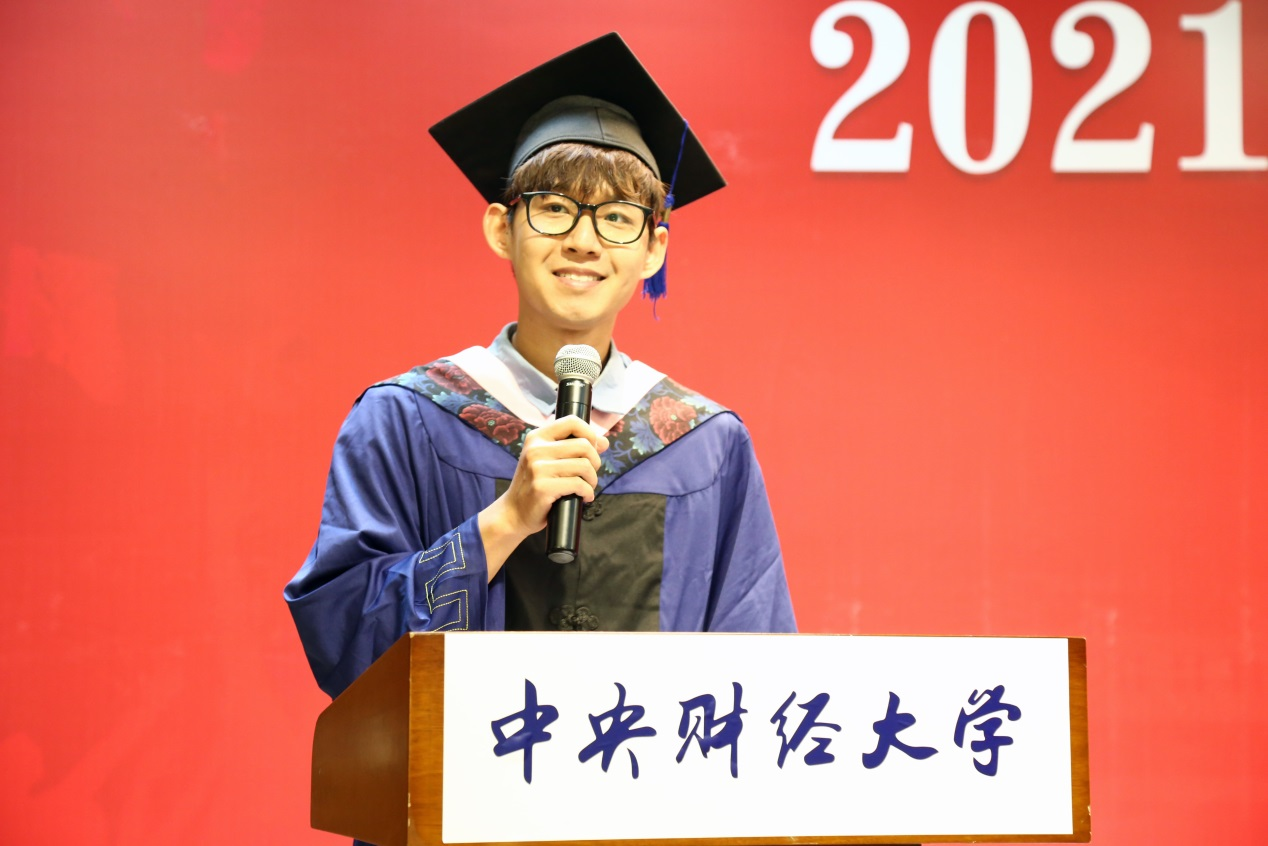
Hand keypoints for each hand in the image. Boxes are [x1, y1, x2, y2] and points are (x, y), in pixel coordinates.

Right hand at [479, 415, 608, 578]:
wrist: (514, 512)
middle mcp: (536, 449)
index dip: (590, 433)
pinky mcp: (543, 487)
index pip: (572, 422)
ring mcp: (538, 468)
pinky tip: (584, 497)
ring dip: (592, 479)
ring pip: (584, 465)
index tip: (594, 448)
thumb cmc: (536, 484)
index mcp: (537, 438)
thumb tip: (603, 442)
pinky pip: (579, 484)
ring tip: (587, 487)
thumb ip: (574, 448)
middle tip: (589, 474)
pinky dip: (587, 492)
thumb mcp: (549, 460)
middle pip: (584, 445)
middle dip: (595, 462)